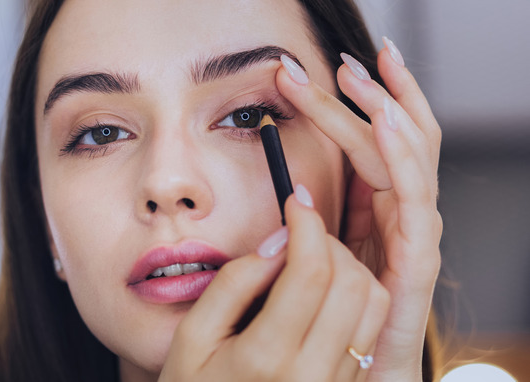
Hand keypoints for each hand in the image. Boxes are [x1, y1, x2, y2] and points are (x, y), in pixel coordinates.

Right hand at [159, 189, 389, 381]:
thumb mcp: (192, 336)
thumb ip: (234, 284)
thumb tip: (278, 241)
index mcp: (266, 357)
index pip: (311, 272)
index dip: (308, 224)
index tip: (296, 202)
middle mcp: (312, 375)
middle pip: (352, 282)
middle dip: (329, 241)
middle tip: (300, 233)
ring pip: (374, 303)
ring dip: (349, 267)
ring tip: (313, 261)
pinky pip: (372, 329)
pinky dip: (356, 296)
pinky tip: (323, 292)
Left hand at [276, 39, 441, 380]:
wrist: (351, 372)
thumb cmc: (331, 313)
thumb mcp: (318, 253)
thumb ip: (317, 218)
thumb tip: (294, 180)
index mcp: (379, 209)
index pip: (378, 140)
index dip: (362, 100)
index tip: (334, 64)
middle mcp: (402, 216)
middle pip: (397, 140)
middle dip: (374, 95)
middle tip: (343, 59)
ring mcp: (413, 237)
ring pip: (409, 161)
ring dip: (387, 112)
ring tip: (366, 74)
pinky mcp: (414, 266)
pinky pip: (413, 205)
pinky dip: (401, 160)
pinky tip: (385, 124)